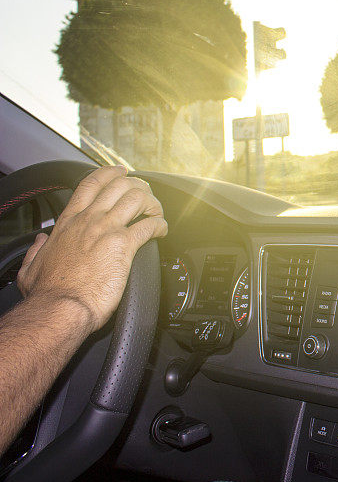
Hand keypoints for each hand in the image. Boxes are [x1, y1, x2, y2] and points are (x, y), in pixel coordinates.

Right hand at [16, 165, 167, 332]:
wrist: (60, 308)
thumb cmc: (48, 293)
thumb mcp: (31, 267)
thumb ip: (35, 250)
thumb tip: (39, 241)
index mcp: (69, 223)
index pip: (90, 184)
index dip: (110, 173)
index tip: (121, 173)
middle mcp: (89, 221)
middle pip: (119, 185)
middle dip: (138, 186)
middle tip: (146, 195)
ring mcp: (106, 230)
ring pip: (137, 198)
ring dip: (152, 203)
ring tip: (156, 212)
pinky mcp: (123, 245)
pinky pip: (149, 225)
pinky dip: (160, 225)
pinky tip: (162, 230)